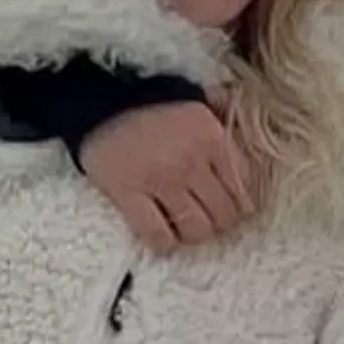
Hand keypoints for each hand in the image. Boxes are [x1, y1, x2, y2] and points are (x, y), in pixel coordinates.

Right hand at [77, 97, 254, 252]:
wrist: (100, 101)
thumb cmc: (152, 102)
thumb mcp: (196, 101)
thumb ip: (222, 117)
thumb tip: (240, 130)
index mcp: (212, 138)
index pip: (243, 187)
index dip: (241, 203)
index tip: (234, 207)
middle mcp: (192, 162)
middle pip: (224, 213)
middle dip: (221, 223)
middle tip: (211, 220)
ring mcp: (160, 181)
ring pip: (196, 229)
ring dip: (196, 234)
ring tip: (188, 228)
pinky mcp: (128, 195)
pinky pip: (157, 234)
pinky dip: (165, 242)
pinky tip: (165, 238)